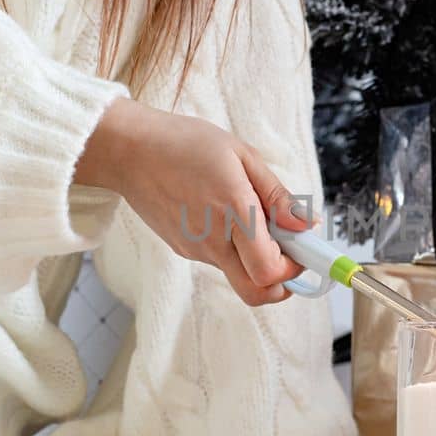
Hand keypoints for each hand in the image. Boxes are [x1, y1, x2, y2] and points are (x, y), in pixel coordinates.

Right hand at [76, 99, 312, 304]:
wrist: (128, 151)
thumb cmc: (184, 144)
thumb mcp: (241, 155)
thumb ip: (277, 195)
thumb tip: (306, 224)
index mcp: (233, 212)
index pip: (269, 271)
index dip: (294, 267)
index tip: (302, 247)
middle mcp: (213, 240)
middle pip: (256, 292)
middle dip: (280, 282)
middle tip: (287, 252)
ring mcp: (195, 249)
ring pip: (238, 274)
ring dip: (255, 258)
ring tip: (248, 214)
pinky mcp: (183, 250)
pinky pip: (219, 259)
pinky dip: (233, 246)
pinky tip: (222, 213)